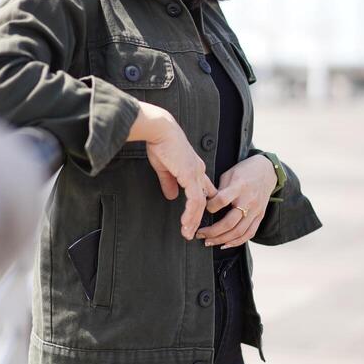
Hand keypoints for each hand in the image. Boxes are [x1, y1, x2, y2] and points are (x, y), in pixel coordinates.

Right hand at [128, 102, 217, 240]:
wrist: (159, 130)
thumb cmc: (160, 143)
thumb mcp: (164, 167)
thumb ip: (169, 182)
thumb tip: (171, 196)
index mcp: (194, 168)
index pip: (201, 190)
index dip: (199, 204)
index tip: (194, 218)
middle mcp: (199, 171)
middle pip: (203, 200)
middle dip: (197, 218)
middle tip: (191, 232)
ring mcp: (196, 174)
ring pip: (200, 203)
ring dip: (193, 220)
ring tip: (187, 233)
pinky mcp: (190, 175)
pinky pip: (194, 200)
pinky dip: (190, 213)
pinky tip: (186, 223)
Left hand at [194, 154, 275, 247]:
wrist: (267, 171)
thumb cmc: (244, 171)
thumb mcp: (229, 174)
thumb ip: (219, 189)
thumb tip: (204, 203)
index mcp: (239, 187)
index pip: (222, 200)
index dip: (209, 207)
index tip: (202, 209)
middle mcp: (248, 200)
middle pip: (229, 222)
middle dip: (212, 232)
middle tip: (200, 234)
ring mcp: (255, 210)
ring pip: (238, 232)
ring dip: (221, 240)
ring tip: (209, 242)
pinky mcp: (260, 216)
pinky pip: (249, 234)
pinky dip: (236, 242)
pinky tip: (225, 244)